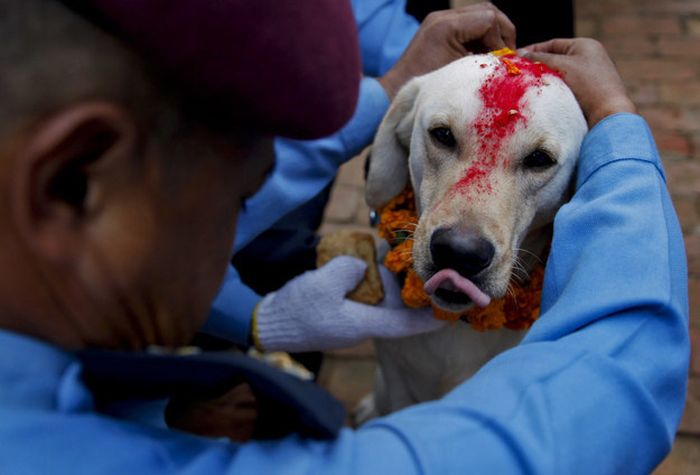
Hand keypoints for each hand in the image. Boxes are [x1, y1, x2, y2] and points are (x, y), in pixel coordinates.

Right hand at [254, 256, 444, 351]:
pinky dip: (370, 276)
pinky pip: (364, 291)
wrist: (269, 323)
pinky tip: (370, 257)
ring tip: (400, 254)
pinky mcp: (341, 307)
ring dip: (390, 278)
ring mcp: (352, 315)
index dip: (430, 319)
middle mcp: (364, 321)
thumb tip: (360, 264)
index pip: (406, 324)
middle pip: (397, 304)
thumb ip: (348, 270)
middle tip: (429, 266)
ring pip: (381, 295)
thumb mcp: (322, 286)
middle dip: (412, 287)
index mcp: (364, 324)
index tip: (452, 311)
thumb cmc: (297, 311)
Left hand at [379, 2, 515, 98]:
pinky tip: (481, 55)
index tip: (505, 60)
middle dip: (502, 32)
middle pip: (488, 11)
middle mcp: (443, 17)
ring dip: (492, 33)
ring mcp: (440, 20)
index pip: (489, 19)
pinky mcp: (440, 27)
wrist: (398, 91)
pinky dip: (481, 36)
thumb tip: (507, 58)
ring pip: (480, 14)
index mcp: (447, 26)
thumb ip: (485, 60)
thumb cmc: (428, 88)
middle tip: (506, 55)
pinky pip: (469, 22)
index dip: (502, 40)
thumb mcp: (461, 73)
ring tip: (495, 56)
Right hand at [520, 38, 635, 127]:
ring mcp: (589, 75)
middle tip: (519, 71)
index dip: (533, 50)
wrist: (608, 113)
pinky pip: (565, 86)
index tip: (516, 57)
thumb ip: (540, 58)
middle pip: (555, 58)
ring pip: (559, 74)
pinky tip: (543, 94)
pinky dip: (554, 88)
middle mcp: (588, 57)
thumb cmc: (588, 84)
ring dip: (545, 78)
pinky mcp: (588, 91)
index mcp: (585, 45)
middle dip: (537, 65)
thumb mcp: (562, 65)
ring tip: (527, 83)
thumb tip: (520, 54)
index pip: (553, 44)